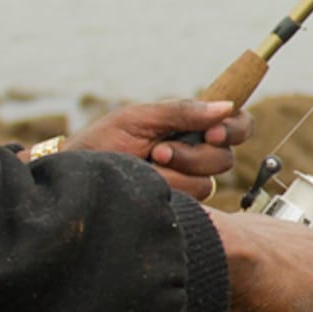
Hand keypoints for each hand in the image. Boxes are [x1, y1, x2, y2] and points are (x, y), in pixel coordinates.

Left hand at [69, 98, 248, 201]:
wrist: (76, 176)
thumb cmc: (102, 143)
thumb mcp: (139, 119)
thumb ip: (182, 112)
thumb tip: (225, 106)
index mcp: (191, 126)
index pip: (236, 124)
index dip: (234, 128)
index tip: (213, 132)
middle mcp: (194, 153)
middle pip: (224, 157)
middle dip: (193, 154)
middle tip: (160, 151)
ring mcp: (186, 180)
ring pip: (208, 181)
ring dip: (175, 173)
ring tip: (146, 165)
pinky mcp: (179, 204)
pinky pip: (193, 199)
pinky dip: (168, 188)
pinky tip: (149, 183)